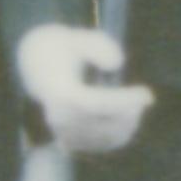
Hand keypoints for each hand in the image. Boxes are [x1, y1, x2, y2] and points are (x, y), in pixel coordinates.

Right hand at [16, 24, 155, 157]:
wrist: (33, 67)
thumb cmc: (58, 49)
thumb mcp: (74, 36)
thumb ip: (96, 44)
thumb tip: (116, 64)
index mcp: (57, 93)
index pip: (95, 104)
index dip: (124, 101)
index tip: (147, 94)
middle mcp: (58, 118)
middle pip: (103, 125)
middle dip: (129, 112)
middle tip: (144, 96)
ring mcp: (64, 133)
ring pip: (106, 138)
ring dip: (128, 123)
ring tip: (137, 104)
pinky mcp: (72, 142)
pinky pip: (102, 144)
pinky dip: (120, 134)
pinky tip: (129, 117)